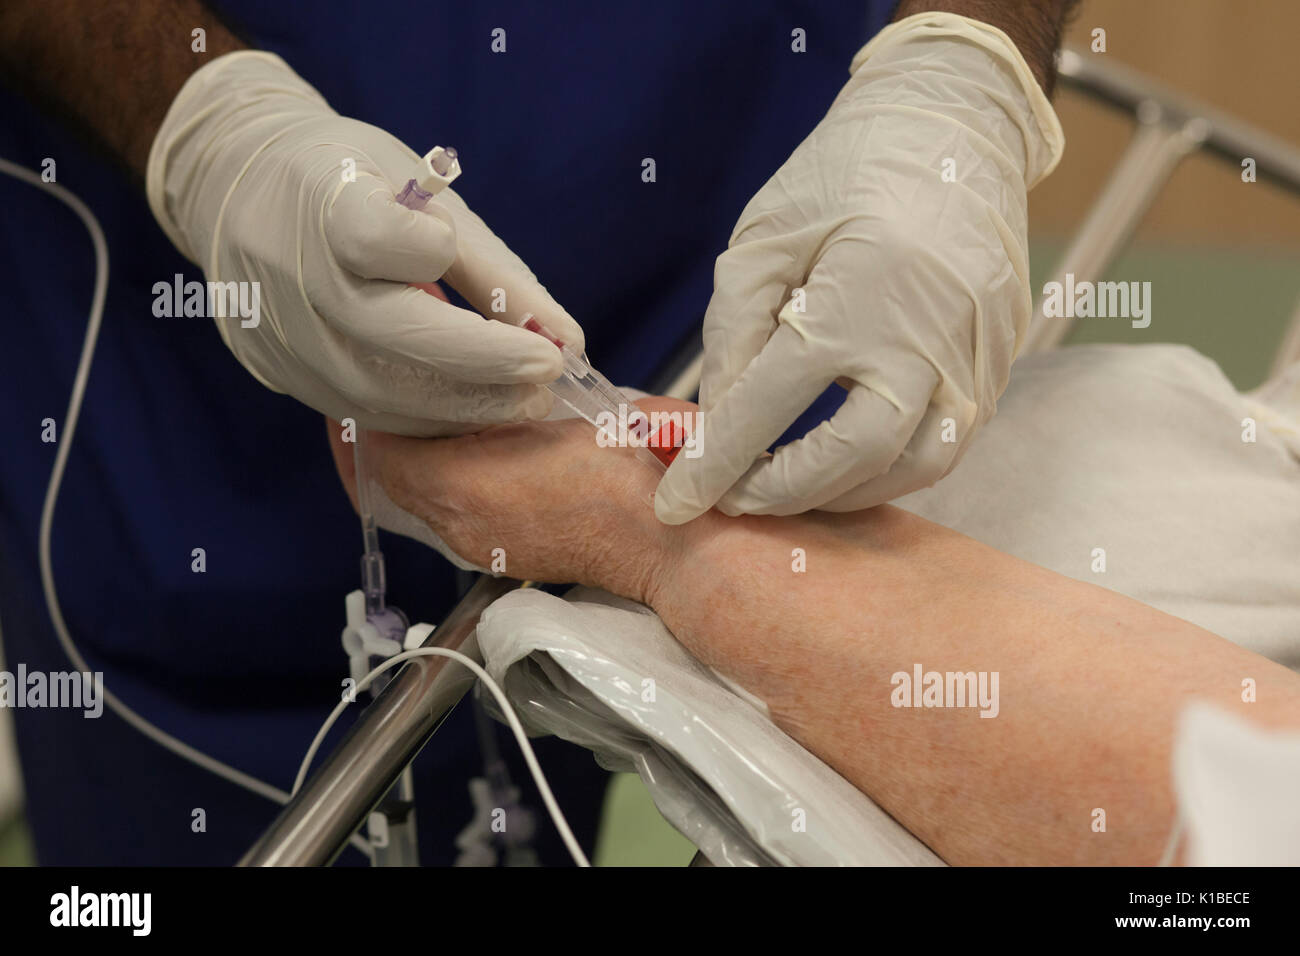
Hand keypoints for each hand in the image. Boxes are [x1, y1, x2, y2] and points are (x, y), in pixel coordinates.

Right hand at [148, 51, 581, 435]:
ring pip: (379, 394)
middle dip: (484, 363)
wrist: (234, 182)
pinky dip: (422, 416)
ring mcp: (278, 332)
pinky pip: (359, 410)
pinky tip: (466, 407)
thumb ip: (495, 270)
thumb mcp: (422, 192)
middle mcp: (293, 275)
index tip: (455, 249)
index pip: (378, 239)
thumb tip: (569, 341)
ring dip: (462, 407)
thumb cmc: (348, 177)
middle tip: (546, 374)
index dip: (429, 248)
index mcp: (323, 204)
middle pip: (392, 335)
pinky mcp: (275, 371)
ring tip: (520, 402)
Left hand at [327, 397, 701, 603]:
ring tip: (431, 425)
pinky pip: (453, 519)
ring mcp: (478, 546)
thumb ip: (501, 397)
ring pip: (422, 501)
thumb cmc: (620, 475)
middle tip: (389, 400)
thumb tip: (474, 375)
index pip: (383, 451)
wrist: (660, 541)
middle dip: (388, 440)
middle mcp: (457, 523)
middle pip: (394, 479)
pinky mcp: (500, 557)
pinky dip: (451, 488)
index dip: (375, 416)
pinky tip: (475, 459)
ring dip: (419, 465)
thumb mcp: (559, 412)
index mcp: (461, 484)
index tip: (374, 390)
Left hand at [653, 13, 1063, 522]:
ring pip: (913, 466)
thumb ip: (734, 332)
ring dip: (843, 491)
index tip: (677, 504)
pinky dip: (889, 467)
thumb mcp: (764, 239)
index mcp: (855, 297)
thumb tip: (719, 414)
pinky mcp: (997, 364)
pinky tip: (845, 460)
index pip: (769, 407)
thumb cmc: (848, 174)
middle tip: (736, 496)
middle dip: (784, 492)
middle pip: (852, 457)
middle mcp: (924, 339)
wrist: (954, 130)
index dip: (716, 463)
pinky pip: (946, 441)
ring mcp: (973, 357)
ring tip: (787, 484)